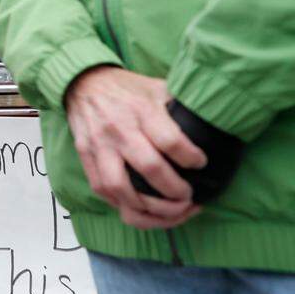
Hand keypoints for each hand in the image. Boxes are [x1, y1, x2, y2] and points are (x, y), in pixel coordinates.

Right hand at [65, 66, 206, 228]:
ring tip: (169, 211)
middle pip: (150, 169)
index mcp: (141, 110)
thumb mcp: (156, 88)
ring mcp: (99, 146)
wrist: (83, 83)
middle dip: (175, 191)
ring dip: (150, 208)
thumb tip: (210, 126)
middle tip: (189, 196)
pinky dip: (124, 206)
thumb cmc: (127, 88)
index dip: (192, 159)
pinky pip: (103, 190)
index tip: (200, 164)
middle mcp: (119, 129)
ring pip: (122, 188)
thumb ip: (179, 107)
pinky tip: (142, 209)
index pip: (171, 141)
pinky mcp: (85, 157)